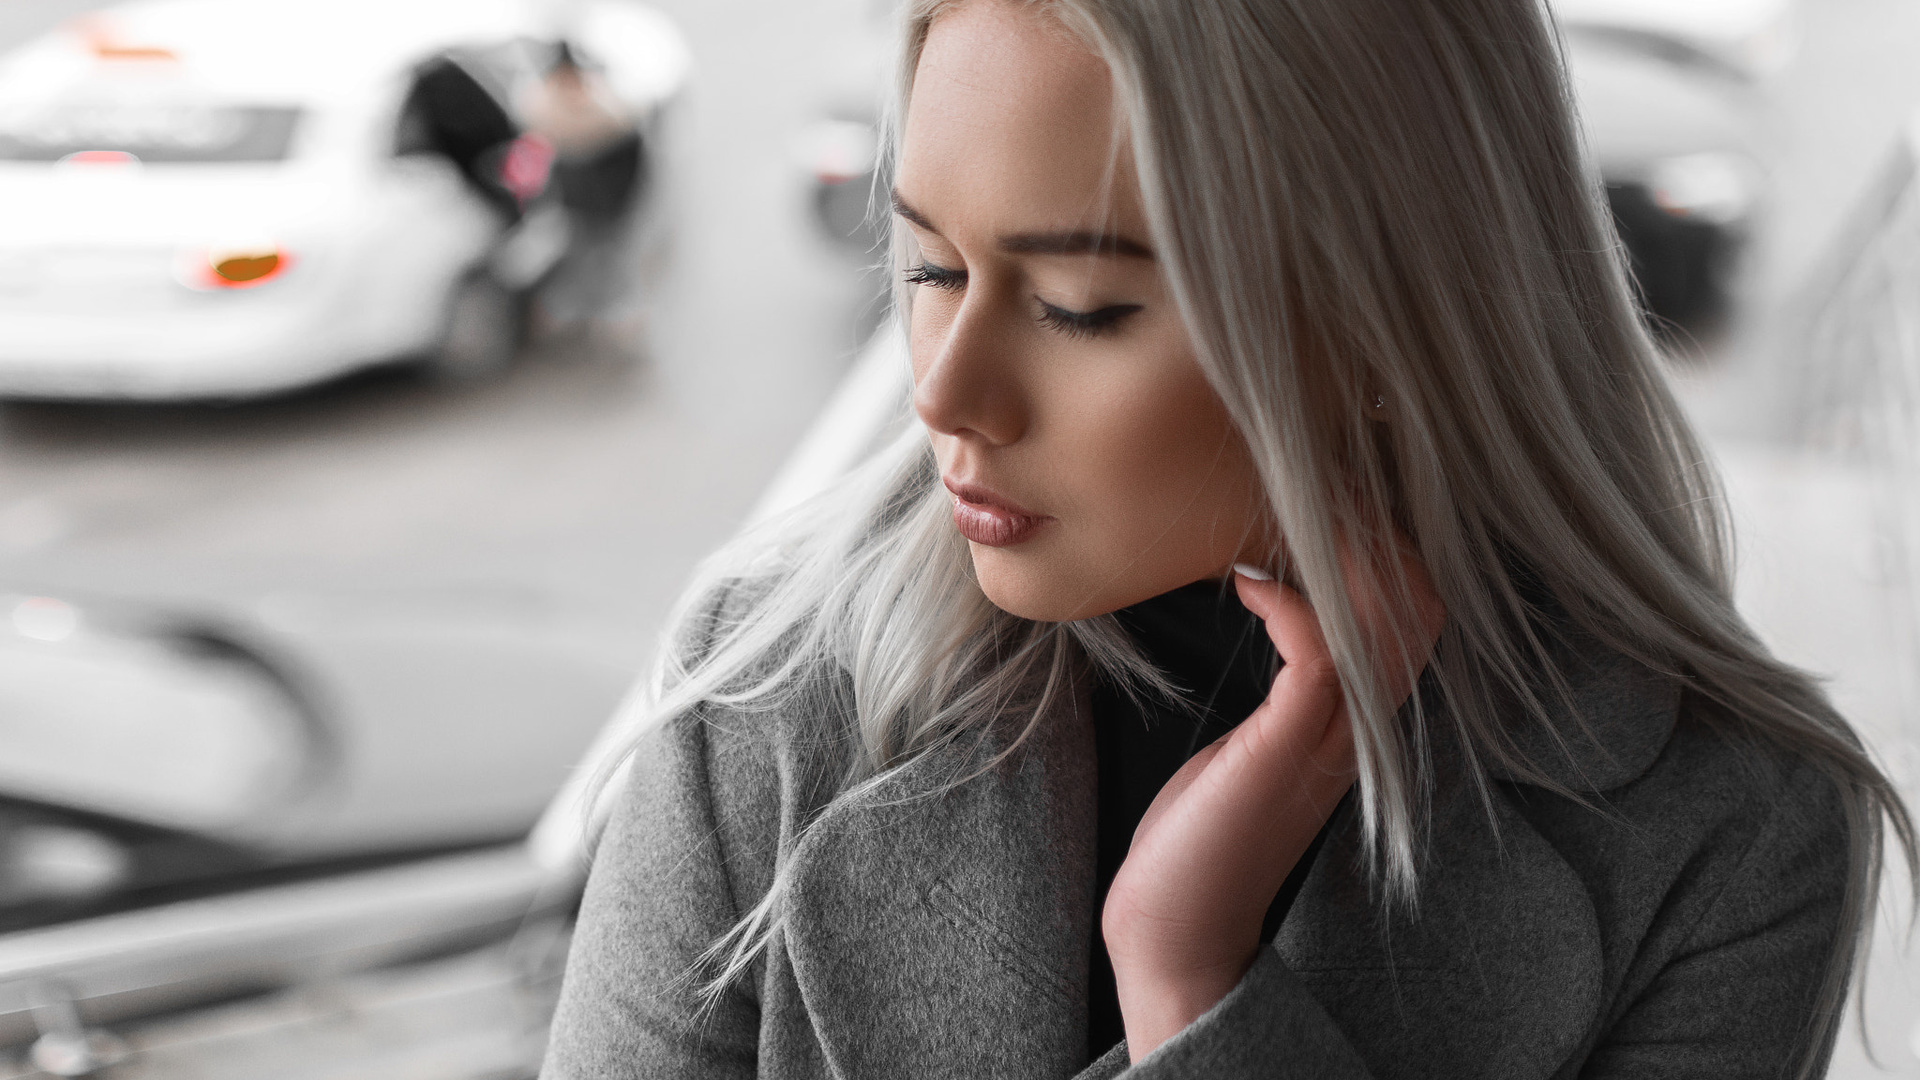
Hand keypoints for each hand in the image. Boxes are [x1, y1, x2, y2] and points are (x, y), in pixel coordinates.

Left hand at [1101, 543, 1444, 1060]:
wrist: (1175, 930)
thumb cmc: (1197, 837)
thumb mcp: (1249, 740)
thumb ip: (1279, 683)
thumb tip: (1261, 591)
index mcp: (1357, 717)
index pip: (1416, 607)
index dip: (1383, 542)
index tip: (1318, 497)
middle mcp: (1362, 723)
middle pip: (1422, 597)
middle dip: (1369, 528)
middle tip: (1298, 493)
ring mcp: (1333, 736)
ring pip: (1384, 615)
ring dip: (1329, 552)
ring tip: (1269, 522)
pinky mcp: (1289, 747)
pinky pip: (1322, 650)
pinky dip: (1287, 600)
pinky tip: (1244, 585)